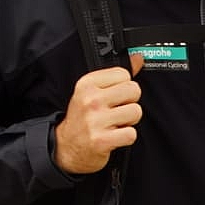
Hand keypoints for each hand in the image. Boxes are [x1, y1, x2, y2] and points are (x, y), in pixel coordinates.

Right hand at [52, 55, 144, 174]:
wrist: (66, 147)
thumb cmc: (82, 117)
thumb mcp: (93, 91)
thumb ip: (116, 75)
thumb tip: (138, 58)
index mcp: (87, 84)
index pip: (124, 74)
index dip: (123, 86)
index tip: (113, 96)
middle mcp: (90, 100)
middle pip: (134, 90)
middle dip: (129, 102)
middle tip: (117, 110)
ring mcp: (95, 120)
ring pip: (136, 112)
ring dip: (129, 121)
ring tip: (115, 123)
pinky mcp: (102, 140)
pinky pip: (131, 134)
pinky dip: (126, 137)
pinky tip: (114, 135)